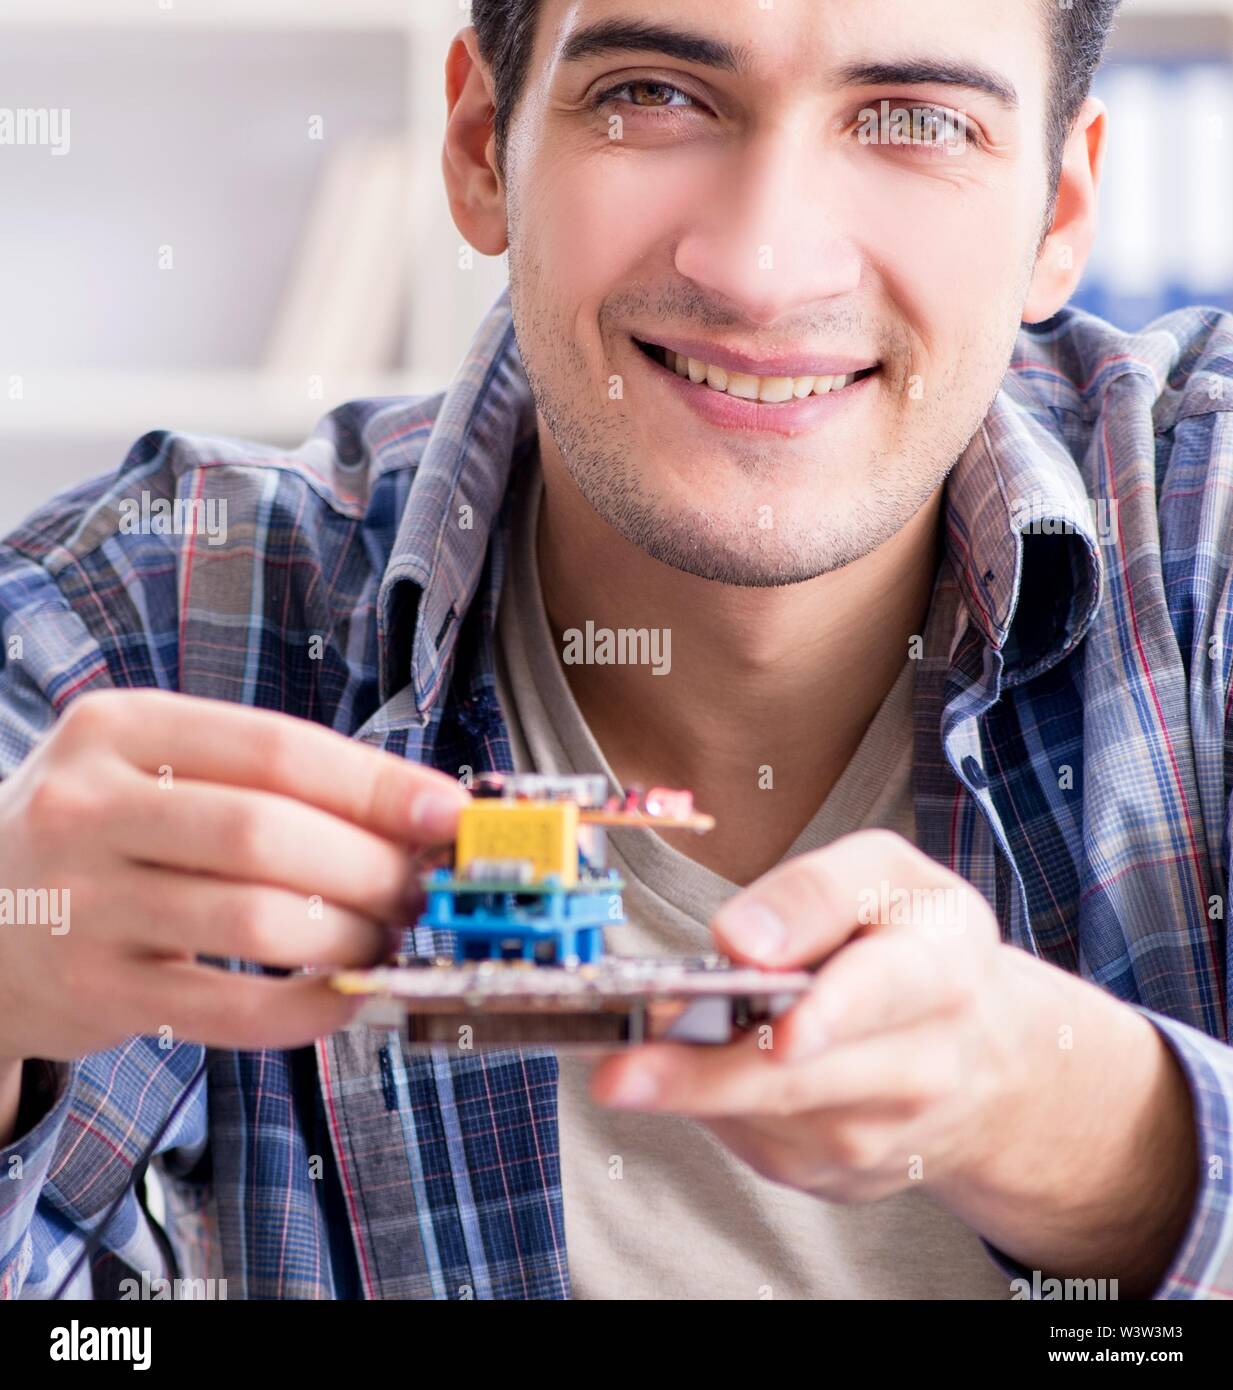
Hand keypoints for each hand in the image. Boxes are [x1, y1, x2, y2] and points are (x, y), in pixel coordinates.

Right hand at [0, 689, 469, 1062]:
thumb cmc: (103, 832)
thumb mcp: (154, 769)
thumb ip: (266, 778)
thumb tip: (414, 811)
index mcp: (122, 728)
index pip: (277, 748)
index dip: (378, 785)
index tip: (448, 815)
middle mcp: (90, 807)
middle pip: (269, 832)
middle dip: (372, 866)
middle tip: (418, 889)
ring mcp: (82, 904)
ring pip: (254, 921)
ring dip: (348, 937)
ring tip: (384, 939)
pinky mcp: (92, 992)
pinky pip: (226, 1009)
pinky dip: (306, 1008)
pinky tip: (341, 996)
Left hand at [591, 829, 1195, 1286]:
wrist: (984, 1055)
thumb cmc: (917, 945)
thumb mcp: (887, 877)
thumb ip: (816, 889)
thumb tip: (741, 938)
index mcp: (941, 966)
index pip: (885, 990)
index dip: (831, 1013)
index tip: (781, 1030)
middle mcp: (922, 1063)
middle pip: (802, 1077)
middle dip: (706, 1076)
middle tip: (622, 1071)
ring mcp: (881, 1131)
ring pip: (766, 1119)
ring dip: (688, 1094)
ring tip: (623, 1067)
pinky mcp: (837, 1172)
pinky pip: (755, 1143)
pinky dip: (709, 1108)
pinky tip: (684, 1073)